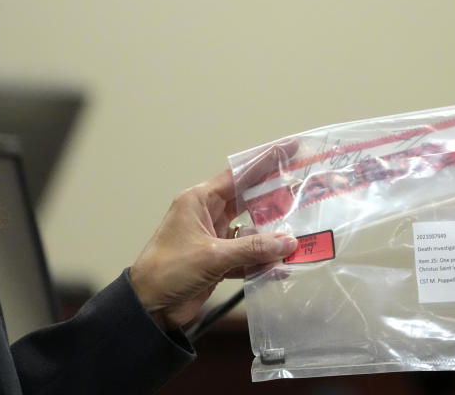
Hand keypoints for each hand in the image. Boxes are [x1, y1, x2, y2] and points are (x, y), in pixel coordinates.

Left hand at [129, 143, 297, 329]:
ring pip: (251, 230)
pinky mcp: (218, 262)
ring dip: (272, 234)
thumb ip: (252, 249)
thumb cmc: (169, 270)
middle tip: (305, 192)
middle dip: (275, 198)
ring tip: (300, 231)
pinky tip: (282, 265)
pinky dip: (263, 260)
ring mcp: (214, 239)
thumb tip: (289, 241)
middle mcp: (207, 215)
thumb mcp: (212, 255)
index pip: (237, 175)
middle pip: (248, 200)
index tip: (288, 148)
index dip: (264, 161)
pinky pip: (247, 255)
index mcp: (199, 201)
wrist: (149, 307)